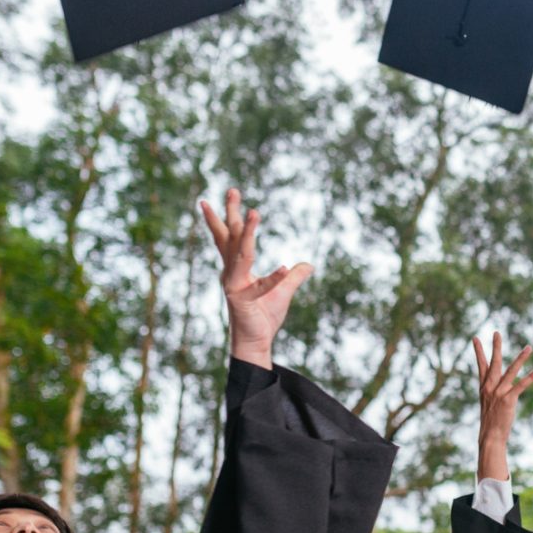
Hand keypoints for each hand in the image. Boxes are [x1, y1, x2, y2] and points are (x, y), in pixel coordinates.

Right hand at [198, 189, 311, 369]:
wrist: (255, 343)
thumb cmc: (264, 317)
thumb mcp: (284, 292)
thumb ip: (294, 277)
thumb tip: (307, 264)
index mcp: (236, 269)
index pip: (230, 238)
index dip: (226, 217)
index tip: (225, 196)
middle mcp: (231, 273)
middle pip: (230, 237)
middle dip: (230, 213)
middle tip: (232, 190)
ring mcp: (233, 286)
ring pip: (241, 254)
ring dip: (248, 233)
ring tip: (255, 212)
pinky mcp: (241, 300)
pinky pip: (259, 286)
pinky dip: (272, 278)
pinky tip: (285, 269)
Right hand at [473, 331, 532, 481]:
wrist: (490, 437)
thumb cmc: (491, 423)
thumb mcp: (488, 405)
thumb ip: (491, 394)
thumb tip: (494, 390)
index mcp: (484, 388)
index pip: (481, 366)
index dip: (479, 352)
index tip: (475, 338)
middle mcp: (490, 388)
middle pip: (494, 363)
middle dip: (496, 347)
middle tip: (497, 332)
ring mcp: (499, 393)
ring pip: (511, 371)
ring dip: (521, 358)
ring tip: (529, 347)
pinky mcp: (508, 399)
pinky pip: (522, 385)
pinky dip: (531, 377)